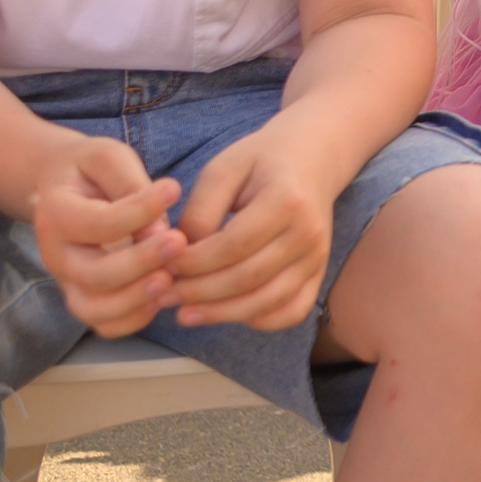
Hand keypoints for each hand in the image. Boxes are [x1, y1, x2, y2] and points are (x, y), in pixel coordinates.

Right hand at [31, 137, 186, 336]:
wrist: (66, 188)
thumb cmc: (92, 171)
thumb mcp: (107, 159)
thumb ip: (129, 186)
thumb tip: (158, 228)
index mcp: (54, 215)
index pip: (99, 223)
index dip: (139, 210)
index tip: (174, 188)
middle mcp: (55, 256)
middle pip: (95, 274)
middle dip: (140, 262)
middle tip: (180, 241)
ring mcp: (69, 282)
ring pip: (94, 309)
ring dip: (136, 298)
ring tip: (171, 278)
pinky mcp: (86, 298)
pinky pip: (105, 324)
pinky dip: (133, 318)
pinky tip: (164, 296)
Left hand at [166, 125, 338, 329]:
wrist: (311, 160)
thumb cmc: (260, 161)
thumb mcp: (223, 169)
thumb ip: (200, 211)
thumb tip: (181, 256)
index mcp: (287, 201)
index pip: (234, 245)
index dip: (194, 262)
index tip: (162, 265)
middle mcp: (309, 234)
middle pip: (248, 278)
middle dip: (199, 292)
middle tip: (162, 295)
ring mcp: (317, 258)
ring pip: (267, 302)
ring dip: (221, 314)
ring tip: (184, 313)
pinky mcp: (318, 274)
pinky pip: (290, 312)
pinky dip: (258, 320)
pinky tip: (227, 313)